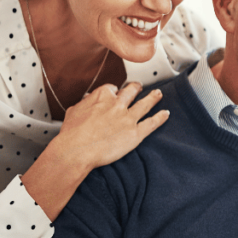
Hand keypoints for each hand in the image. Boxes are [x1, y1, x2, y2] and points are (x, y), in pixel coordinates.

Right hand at [53, 82, 168, 170]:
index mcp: (102, 96)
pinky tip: (165, 114)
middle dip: (136, 88)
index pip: (112, 89)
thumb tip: (88, 99)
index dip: (114, 92)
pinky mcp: (136, 132)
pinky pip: (152, 123)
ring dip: (153, 97)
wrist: (77, 150)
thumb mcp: (74, 111)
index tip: (116, 93)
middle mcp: (118, 104)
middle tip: (138, 87)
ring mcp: (128, 118)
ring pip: (145, 104)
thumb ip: (85, 103)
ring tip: (158, 94)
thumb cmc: (72, 134)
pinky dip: (160, 117)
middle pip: (131, 92)